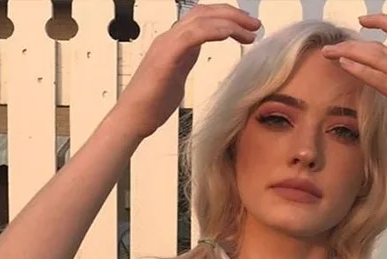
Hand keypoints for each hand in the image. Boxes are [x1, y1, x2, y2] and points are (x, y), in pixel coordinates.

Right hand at [114, 3, 260, 140]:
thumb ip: (184, 62)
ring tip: (250, 31)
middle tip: (254, 24)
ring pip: (201, 19)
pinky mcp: (166, 57)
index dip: (225, 17)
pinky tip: (229, 33)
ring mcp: (167, 45)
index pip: (201, 18)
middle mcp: (169, 38)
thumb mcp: (175, 77)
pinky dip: (213, 30)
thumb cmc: (151, 104)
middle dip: (232, 15)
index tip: (245, 26)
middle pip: (203, 12)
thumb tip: (195, 57)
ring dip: (229, 21)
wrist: (133, 118)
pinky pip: (193, 35)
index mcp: (173, 42)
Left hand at [321, 14, 386, 165]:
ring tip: (330, 52)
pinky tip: (343, 64)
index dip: (383, 22)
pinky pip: (377, 77)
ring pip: (376, 56)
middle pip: (381, 45)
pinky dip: (358, 68)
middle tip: (333, 46)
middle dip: (353, 43)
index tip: (364, 21)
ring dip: (349, 52)